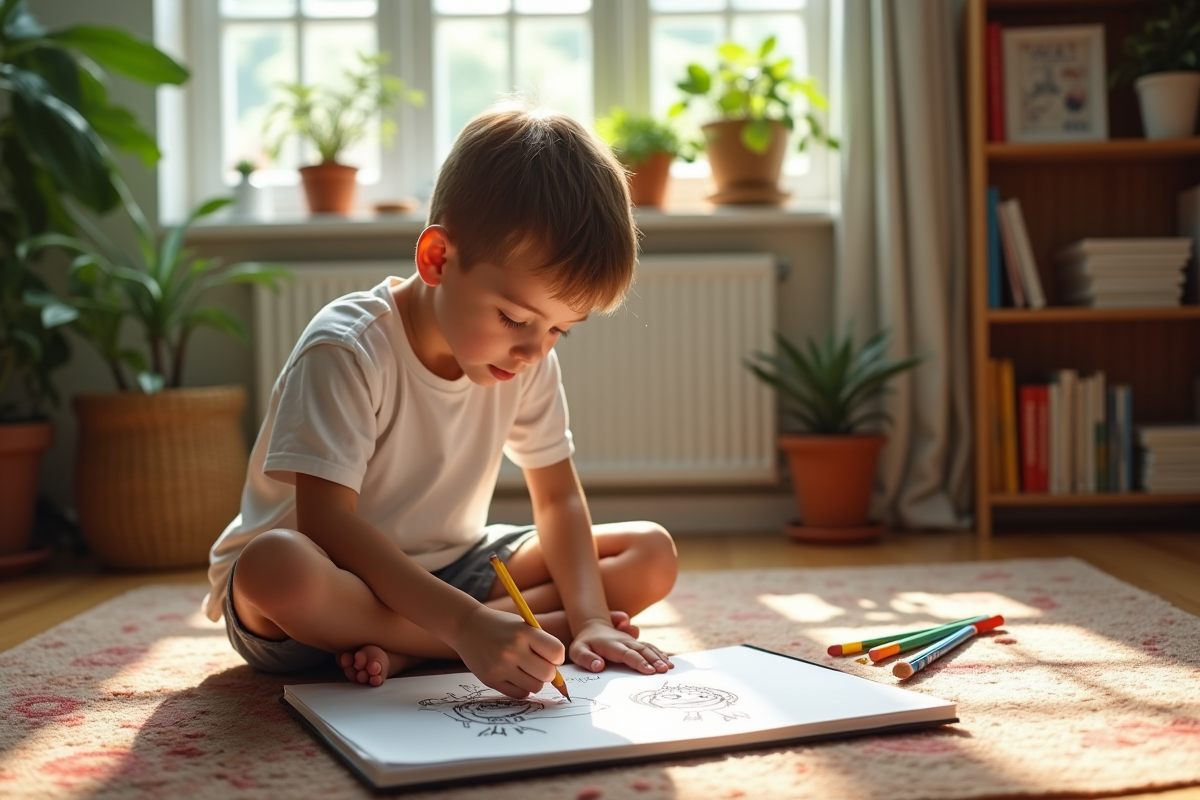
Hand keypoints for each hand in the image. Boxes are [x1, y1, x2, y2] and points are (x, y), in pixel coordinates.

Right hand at [451, 605, 565, 698]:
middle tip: (539, 666)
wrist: (466, 626)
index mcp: (523, 632)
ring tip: (526, 671)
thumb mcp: (522, 625)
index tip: (551, 656)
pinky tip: (515, 677)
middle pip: (548, 674)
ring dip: (535, 681)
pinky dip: (522, 688)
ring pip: (535, 687)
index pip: (556, 652)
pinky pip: (519, 694)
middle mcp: (512, 650)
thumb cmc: (500, 626)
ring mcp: (500, 666)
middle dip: (548, 672)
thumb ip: (540, 645)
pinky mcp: (490, 679)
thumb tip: (559, 677)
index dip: (557, 657)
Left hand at [569, 618, 673, 674]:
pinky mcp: (635, 642)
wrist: (591, 626)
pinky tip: (668, 661)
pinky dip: (660, 653)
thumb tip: (599, 666)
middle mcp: (624, 641)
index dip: (638, 662)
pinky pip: (650, 647)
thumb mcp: (577, 651)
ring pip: (648, 647)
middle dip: (654, 660)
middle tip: (664, 670)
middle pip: (641, 650)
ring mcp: (631, 641)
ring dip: (659, 656)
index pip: (627, 654)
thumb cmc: (584, 643)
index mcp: (611, 645)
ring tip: (670, 667)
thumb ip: (586, 659)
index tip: (649, 670)